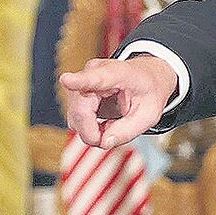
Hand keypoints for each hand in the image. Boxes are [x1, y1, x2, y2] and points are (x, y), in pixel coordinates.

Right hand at [60, 56, 177, 148]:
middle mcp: (94, 72)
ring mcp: (82, 81)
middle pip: (80, 111)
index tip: (66, 79)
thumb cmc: (149, 91)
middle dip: (92, 132)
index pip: (95, 78)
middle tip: (111, 137)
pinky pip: (75, 118)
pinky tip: (103, 121)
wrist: (146, 75)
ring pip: (75, 117)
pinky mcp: (77, 92)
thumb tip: (104, 142)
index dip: (78, 81)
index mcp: (117, 73)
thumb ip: (128, 130)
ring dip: (91, 130)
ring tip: (113, 123)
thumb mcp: (149, 114)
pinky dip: (89, 127)